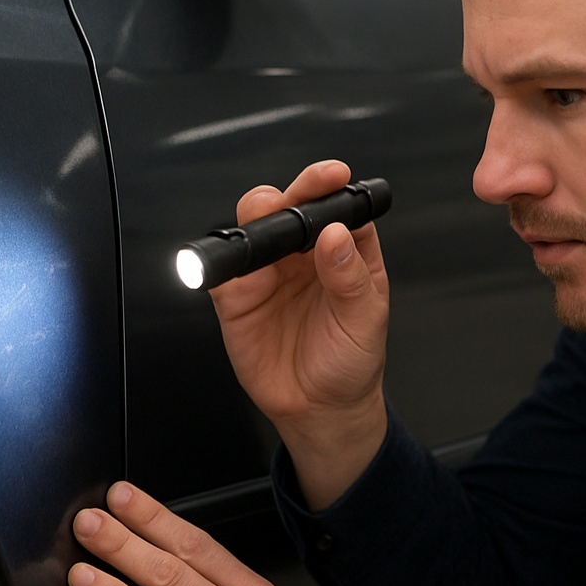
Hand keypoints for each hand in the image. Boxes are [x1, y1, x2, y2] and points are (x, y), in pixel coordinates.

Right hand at [209, 160, 389, 508]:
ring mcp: (268, 271)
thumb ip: (350, 276)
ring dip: (254, 218)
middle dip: (287, 194)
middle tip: (291, 203)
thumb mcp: (365, 320)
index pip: (335, 204)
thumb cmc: (351, 361)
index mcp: (343, 249)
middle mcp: (303, 254)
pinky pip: (222, 269)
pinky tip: (230, 267)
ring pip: (252, 226)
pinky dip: (219, 261)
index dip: (330, 185)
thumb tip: (336, 235)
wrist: (321, 409)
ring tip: (264, 230)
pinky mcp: (237, 297)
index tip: (332, 175)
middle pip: (288, 205)